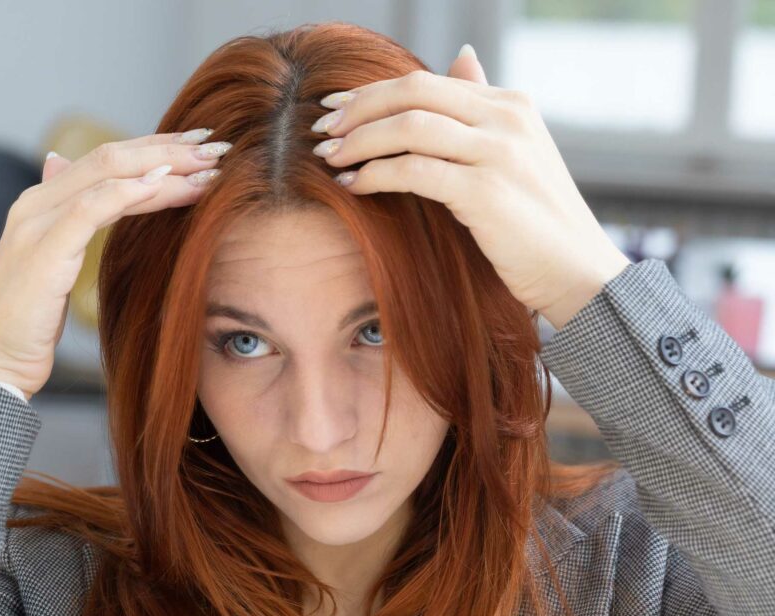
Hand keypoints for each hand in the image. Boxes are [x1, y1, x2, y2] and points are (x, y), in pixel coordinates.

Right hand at [0, 130, 227, 399]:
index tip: (201, 148)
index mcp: (39, 204)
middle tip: (216, 148)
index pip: (106, 160)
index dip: (155, 148)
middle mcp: (35, 204)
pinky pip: (94, 208)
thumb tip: (60, 167)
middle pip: (111, 157)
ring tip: (208, 168)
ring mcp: (36, 224)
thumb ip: (63, 219)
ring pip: (108, 175)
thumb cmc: (26, 326)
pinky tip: (168, 187)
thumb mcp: (51, 266)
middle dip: (169, 150)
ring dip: (164, 167)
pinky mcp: (43, 251)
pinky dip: (133, 193)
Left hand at [309, 45, 630, 329]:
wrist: (580, 272)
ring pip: (408, 127)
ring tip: (329, 156)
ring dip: (359, 140)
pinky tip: (351, 186)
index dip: (373, 91)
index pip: (427, 82)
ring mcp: (499, 152)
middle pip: (413, 94)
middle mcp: (507, 118)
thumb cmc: (539, 222)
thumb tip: (461, 56)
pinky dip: (374, 175)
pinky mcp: (486, 191)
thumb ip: (484, 105)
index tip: (335, 105)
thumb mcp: (518, 151)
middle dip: (358, 108)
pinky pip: (413, 171)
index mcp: (512, 103)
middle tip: (322, 127)